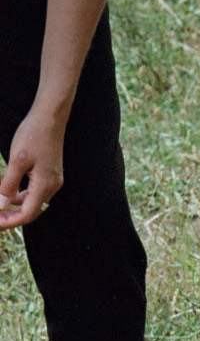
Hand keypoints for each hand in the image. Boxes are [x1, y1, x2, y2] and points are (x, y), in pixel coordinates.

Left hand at [0, 106, 65, 227]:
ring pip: (32, 203)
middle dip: (11, 217)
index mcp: (44, 185)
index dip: (9, 221)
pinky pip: (35, 192)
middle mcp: (52, 186)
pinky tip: (9, 194)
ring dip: (15, 208)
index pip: (27, 214)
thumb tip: (0, 206)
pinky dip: (21, 197)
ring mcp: (52, 181)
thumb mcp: (17, 160)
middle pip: (31, 212)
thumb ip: (8, 185)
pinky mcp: (50, 174)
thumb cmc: (33, 136)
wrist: (49, 118)